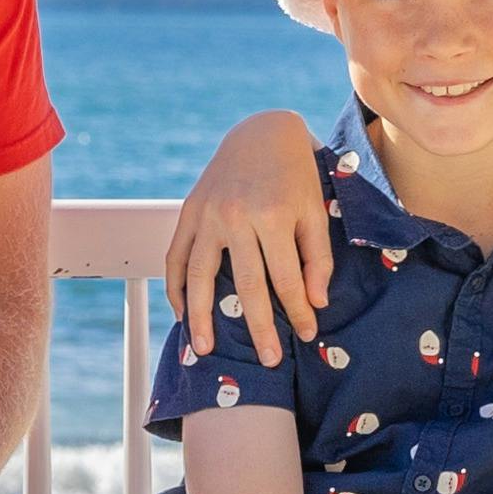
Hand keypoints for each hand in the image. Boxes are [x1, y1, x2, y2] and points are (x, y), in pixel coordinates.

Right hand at [156, 113, 330, 369]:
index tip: (306, 334)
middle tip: (268, 360)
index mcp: (274, 215)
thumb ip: (317, 257)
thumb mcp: (315, 211)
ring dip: (201, 317)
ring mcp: (208, 215)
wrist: (260, 133)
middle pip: (246, 285)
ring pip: (199, 276)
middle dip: (258, 327)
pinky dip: (175, 287)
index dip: (298, 310)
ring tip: (205, 349)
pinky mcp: (188, 212)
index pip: (286, 277)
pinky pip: (176, 257)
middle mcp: (237, 217)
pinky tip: (182, 313)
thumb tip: (314, 302)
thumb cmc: (295, 175)